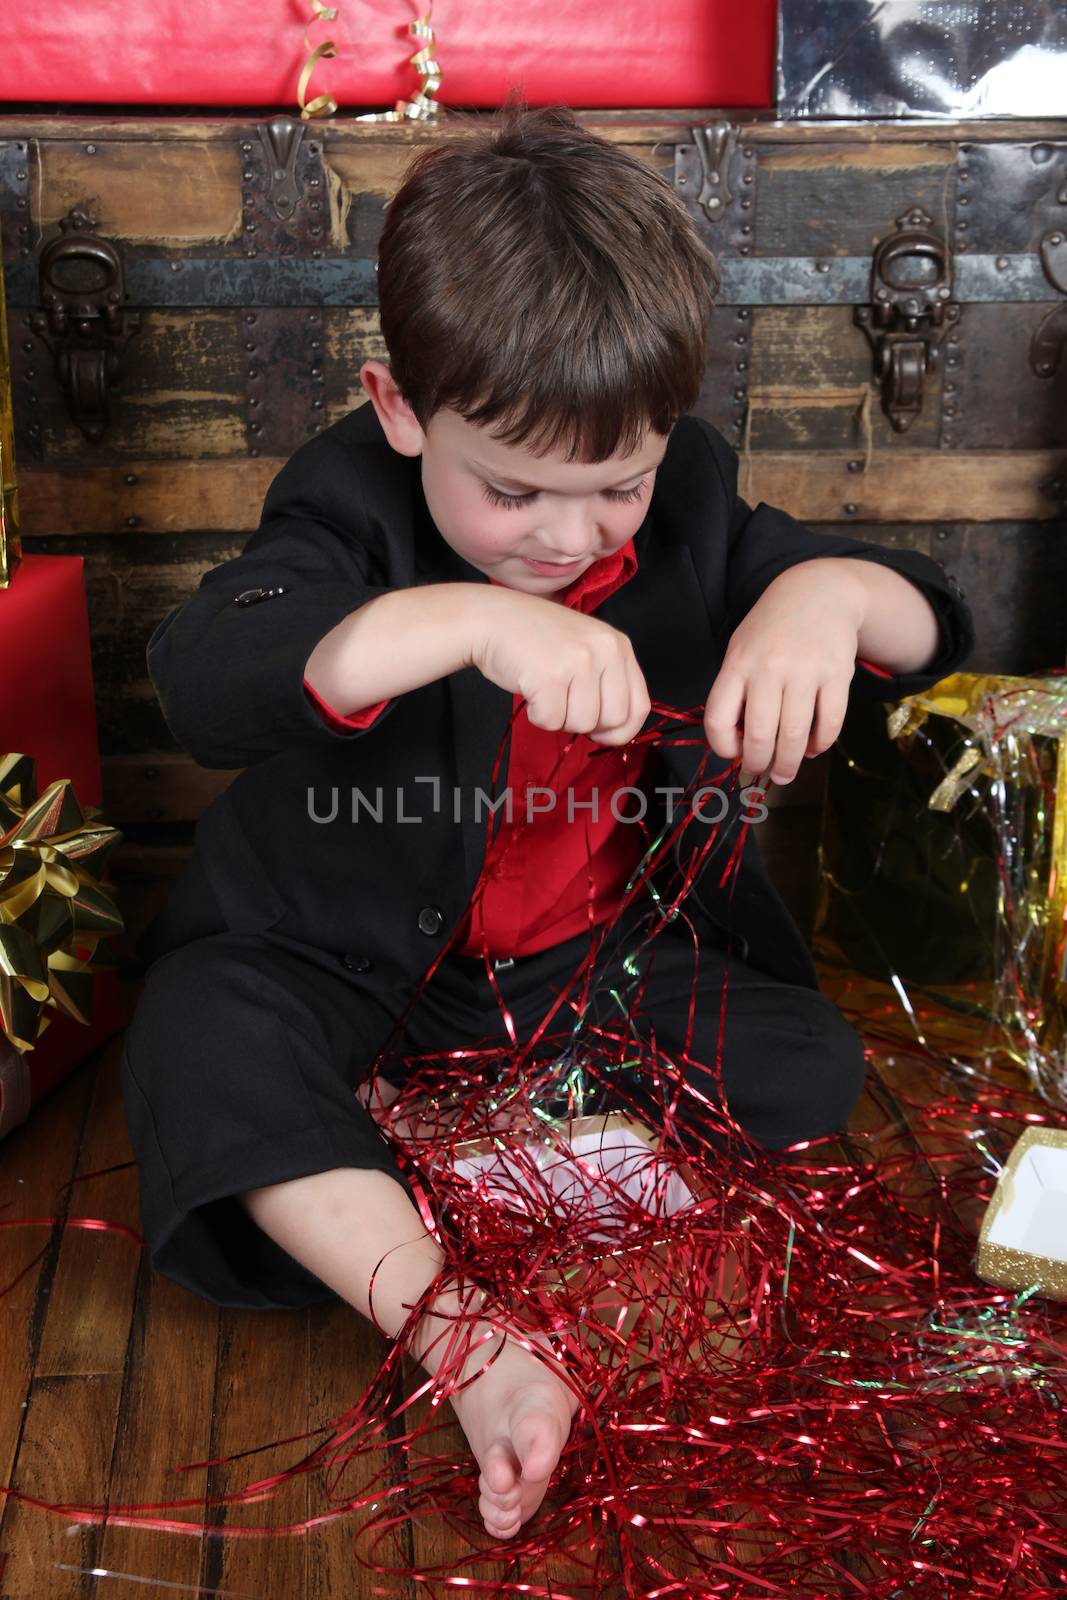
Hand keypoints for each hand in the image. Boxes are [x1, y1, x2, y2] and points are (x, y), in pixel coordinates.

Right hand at [468, 588, 650, 746]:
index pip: (639, 707)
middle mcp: (604, 650)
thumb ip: (606, 683)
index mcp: (618, 645)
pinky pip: (551, 721)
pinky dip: (536, 714)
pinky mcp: (550, 676)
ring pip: (582, 724)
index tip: (599, 730)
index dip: (619, 729)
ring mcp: (578, 661)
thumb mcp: (585, 650)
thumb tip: (614, 732)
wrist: (491, 619)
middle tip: (563, 700)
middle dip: (585, 723)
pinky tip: (530, 688)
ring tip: (544, 687)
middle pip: (613, 721)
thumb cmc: (535, 641)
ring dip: (558, 716)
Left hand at [704, 563, 861, 784]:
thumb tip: (739, 743)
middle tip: (761, 772)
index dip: (723, 747)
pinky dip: (820, 744)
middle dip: (758, 764)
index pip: (717, 718)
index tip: (733, 754)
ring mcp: (805, 671)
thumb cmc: (772, 630)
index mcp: (737, 664)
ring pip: (794, 735)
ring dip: (788, 764)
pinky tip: (812, 748)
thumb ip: (735, 692)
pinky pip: (829, 723)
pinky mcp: (838, 674)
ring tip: (785, 772)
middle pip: (759, 735)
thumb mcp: (741, 650)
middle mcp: (769, 667)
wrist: (819, 592)